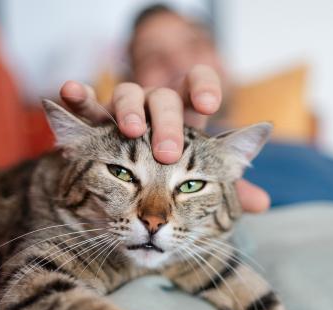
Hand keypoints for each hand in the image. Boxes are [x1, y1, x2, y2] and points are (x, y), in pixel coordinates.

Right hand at [58, 65, 269, 212]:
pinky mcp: (96, 127)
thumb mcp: (200, 191)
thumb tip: (263, 203)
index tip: (209, 102)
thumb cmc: (174, 184)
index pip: (198, 84)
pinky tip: (70, 91)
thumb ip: (227, 193)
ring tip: (131, 129)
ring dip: (129, 110)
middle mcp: (156, 111)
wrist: (135, 195)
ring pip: (127, 94)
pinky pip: (85, 109)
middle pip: (162, 98)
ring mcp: (125, 116)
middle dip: (167, 121)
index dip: (203, 86)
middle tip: (169, 149)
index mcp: (187, 118)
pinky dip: (78, 98)